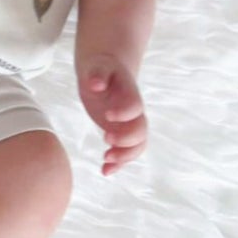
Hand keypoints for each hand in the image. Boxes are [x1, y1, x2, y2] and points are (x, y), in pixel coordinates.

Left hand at [77, 55, 147, 175]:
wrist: (102, 71)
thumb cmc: (98, 67)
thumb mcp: (95, 66)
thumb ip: (97, 74)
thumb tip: (95, 84)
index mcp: (129, 92)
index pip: (135, 106)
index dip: (124, 114)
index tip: (107, 115)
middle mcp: (132, 111)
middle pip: (141, 130)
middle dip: (126, 140)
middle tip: (106, 139)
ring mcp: (127, 123)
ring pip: (137, 145)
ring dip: (125, 156)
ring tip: (106, 159)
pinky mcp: (119, 132)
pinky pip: (126, 152)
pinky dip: (118, 164)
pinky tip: (105, 170)